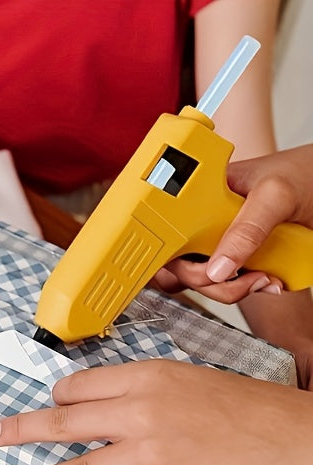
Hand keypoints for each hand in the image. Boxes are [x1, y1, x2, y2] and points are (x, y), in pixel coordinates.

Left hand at [0, 359, 312, 464]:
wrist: (304, 443)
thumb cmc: (260, 413)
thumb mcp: (199, 383)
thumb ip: (155, 395)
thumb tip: (123, 415)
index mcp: (151, 376)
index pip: (82, 384)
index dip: (60, 397)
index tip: (48, 403)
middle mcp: (141, 410)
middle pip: (64, 420)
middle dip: (22, 428)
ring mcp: (149, 453)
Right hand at [151, 144, 312, 302]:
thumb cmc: (305, 173)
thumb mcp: (275, 196)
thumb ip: (246, 230)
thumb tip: (217, 270)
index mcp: (199, 198)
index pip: (166, 235)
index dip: (169, 257)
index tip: (190, 269)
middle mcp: (204, 224)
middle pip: (179, 268)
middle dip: (208, 281)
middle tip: (239, 276)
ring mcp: (221, 244)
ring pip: (203, 283)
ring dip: (230, 290)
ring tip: (263, 277)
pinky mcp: (239, 261)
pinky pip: (228, 286)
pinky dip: (248, 290)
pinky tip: (270, 278)